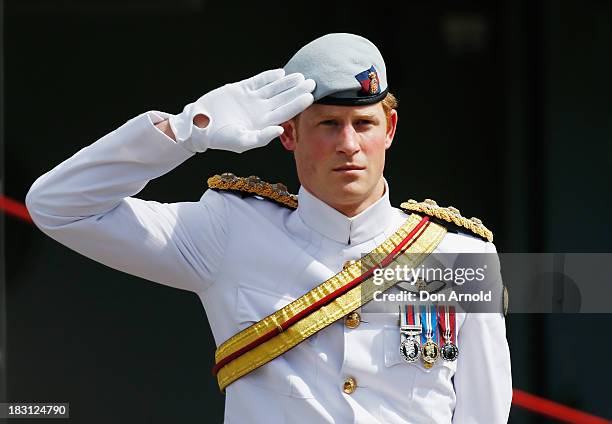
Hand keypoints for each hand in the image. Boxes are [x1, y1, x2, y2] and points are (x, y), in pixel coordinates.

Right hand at [169, 69, 314, 152]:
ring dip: (286, 82)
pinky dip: (268, 77)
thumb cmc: (220, 138)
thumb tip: (280, 130)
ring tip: (300, 76)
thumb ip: (261, 138)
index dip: (298, 104)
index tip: (310, 96)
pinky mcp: (240, 90)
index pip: (285, 112)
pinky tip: (280, 73)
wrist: (199, 125)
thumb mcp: (241, 142)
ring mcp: (251, 100)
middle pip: (283, 99)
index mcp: (263, 124)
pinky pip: (258, 81)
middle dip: (297, 91)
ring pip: (273, 89)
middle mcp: (260, 111)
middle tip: (312, 82)